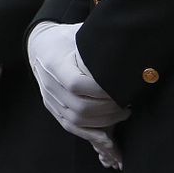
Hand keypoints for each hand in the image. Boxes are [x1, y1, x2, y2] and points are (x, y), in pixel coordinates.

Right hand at [28, 22, 128, 138]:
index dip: (101, 91)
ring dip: (103, 122)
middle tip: (128, 104)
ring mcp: (49, 98)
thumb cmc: (67, 39)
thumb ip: (100, 44)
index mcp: (54, 63)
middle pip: (79, 107)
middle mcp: (48, 83)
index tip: (121, 88)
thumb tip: (132, 48)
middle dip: (108, 110)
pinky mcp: (51, 106)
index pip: (76, 85)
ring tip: (122, 113)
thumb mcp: (81, 35)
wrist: (41, 45)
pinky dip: (89, 134)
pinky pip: (69, 126)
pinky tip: (107, 137)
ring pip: (76, 120)